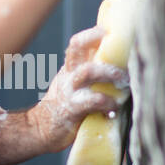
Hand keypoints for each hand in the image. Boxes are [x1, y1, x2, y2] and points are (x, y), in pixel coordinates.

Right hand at [30, 26, 128, 150]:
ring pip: (87, 71)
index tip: (113, 33)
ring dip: (109, 73)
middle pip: (78, 47)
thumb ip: (89, 74)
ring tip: (123, 81)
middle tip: (125, 60)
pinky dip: (108, 103)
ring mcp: (70, 91)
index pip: (78, 43)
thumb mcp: (72, 85)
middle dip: (102, 46)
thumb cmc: (65, 107)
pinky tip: (114, 109)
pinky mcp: (73, 110)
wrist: (40, 130)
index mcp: (70, 68)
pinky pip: (93, 101)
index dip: (94, 34)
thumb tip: (121, 66)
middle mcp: (68, 75)